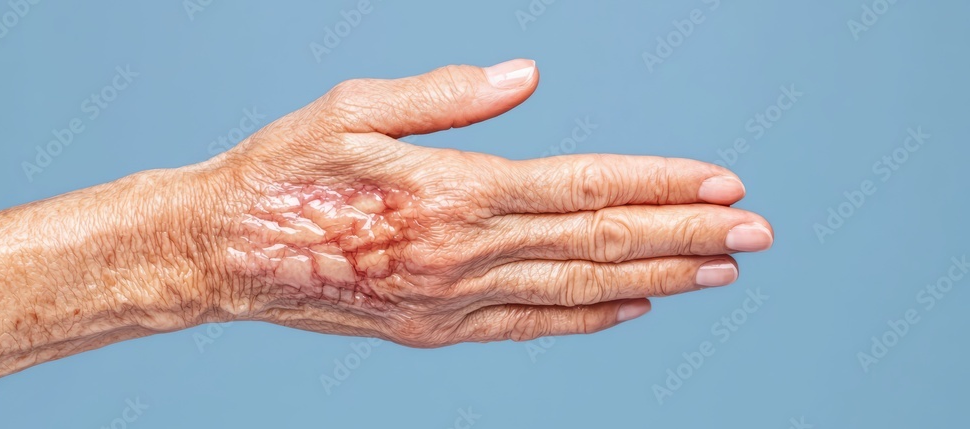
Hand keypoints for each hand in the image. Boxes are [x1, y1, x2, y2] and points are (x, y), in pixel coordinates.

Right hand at [199, 59, 773, 345]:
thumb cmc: (285, 172)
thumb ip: (449, 96)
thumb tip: (528, 77)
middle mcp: (465, 251)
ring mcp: (454, 299)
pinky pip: (531, 326)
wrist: (223, 253)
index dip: (661, 185)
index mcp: (453, 190)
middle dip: (687, 235)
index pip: (585, 186)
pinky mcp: (436, 330)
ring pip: (580, 290)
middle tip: (758, 234)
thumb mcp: (355, 107)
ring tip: (720, 270)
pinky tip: (637, 306)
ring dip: (658, 277)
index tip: (723, 184)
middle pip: (600, 242)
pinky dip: (591, 319)